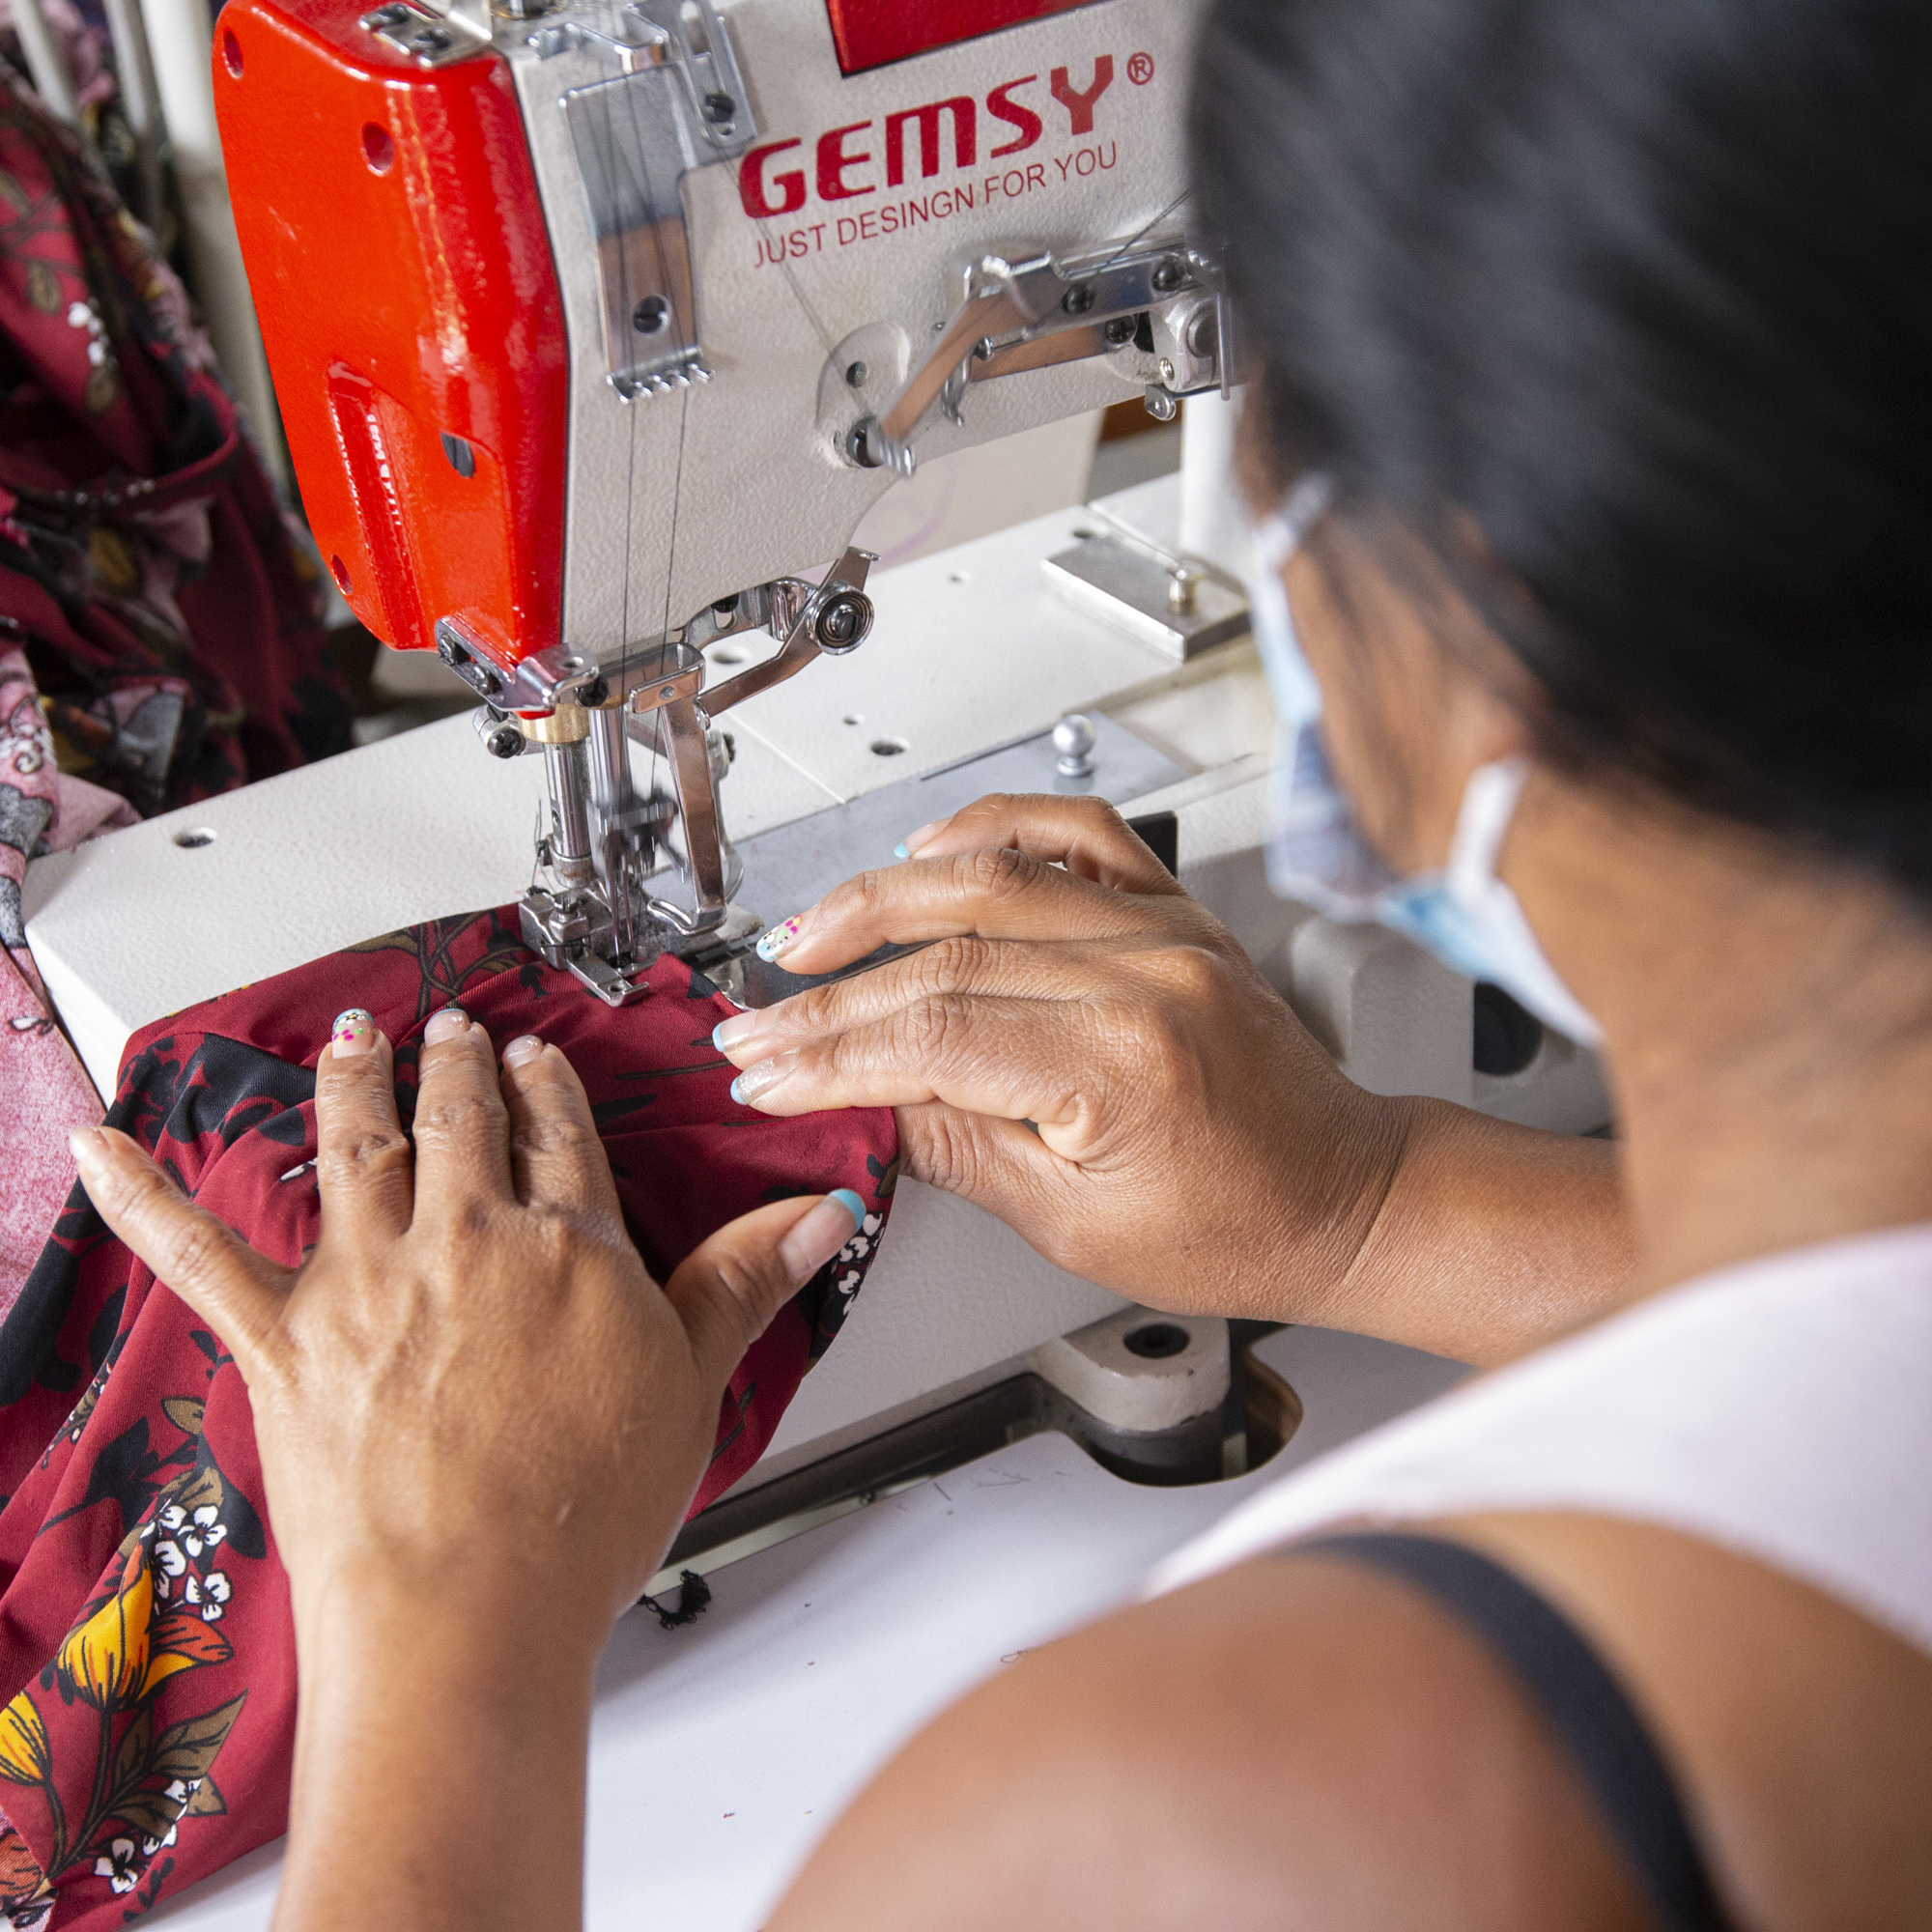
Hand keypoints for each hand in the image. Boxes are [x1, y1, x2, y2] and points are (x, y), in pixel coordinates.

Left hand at [65, 1008, 862, 1651]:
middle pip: (459, 1122)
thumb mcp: (691, 1385)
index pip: (562, 1137)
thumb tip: (818, 1213)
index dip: (549, 1089)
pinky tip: (106, 1146)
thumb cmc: (578, 1516)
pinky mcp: (282, 1337)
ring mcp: (366, 1281)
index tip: (538, 1060)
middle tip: (454, 1029)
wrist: (466, 1610)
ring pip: (355, 1146)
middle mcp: (463, 1239)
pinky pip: (200, 1251)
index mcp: (567, 1247)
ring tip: (353, 1035)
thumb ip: (745, 1281)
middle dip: (457, 1067)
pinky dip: (146, 1193)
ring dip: (352, 1080)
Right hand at [715, 794, 1406, 1320]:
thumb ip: (954, 1148)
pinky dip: (994, 828)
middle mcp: (1145, 972)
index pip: (932, 1035)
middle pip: (944, 955)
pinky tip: (931, 847)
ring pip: (992, 879)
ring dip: (882, 900)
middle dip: (832, 994)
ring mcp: (1164, 928)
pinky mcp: (1175, 910)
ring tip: (807, 936)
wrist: (1347, 1196)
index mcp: (1122, 1060)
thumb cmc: (1240, 1229)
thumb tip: (853, 1106)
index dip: (828, 1054)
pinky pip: (1077, 833)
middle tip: (759, 1026)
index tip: (763, 1072)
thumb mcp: (1073, 1225)